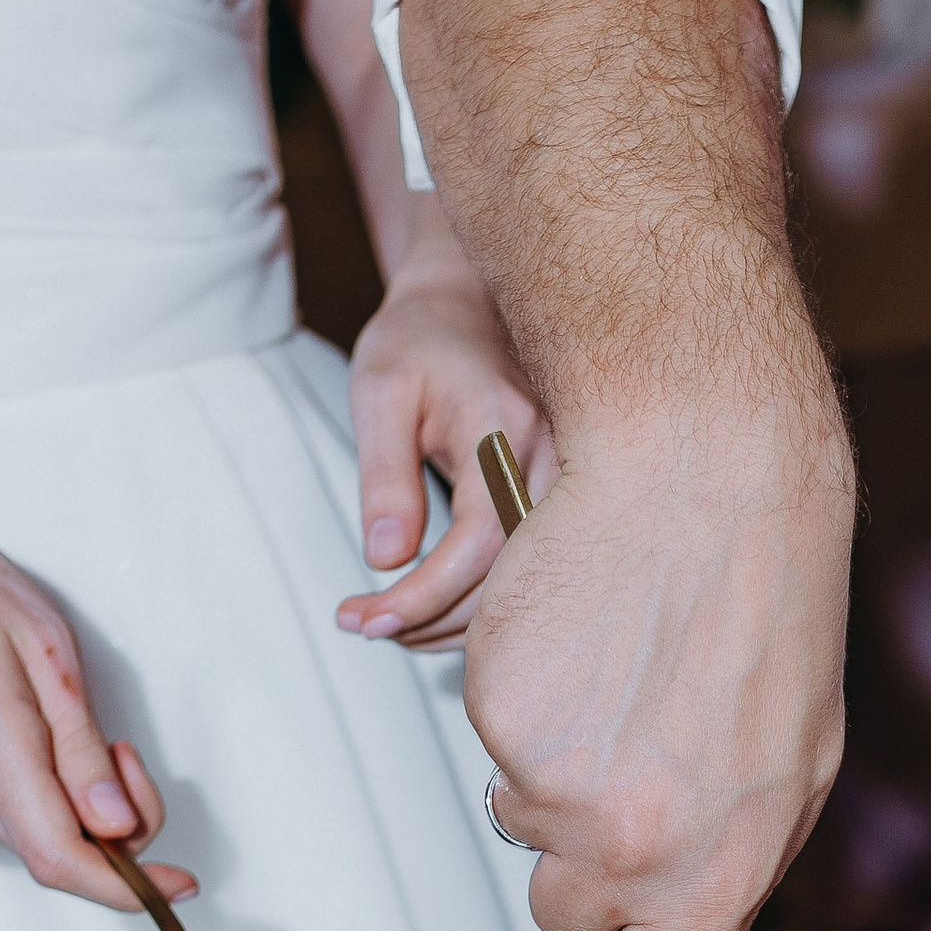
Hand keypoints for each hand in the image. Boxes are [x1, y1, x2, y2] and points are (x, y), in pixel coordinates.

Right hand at [0, 493, 193, 910]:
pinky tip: (38, 746)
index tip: (179, 886)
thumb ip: (82, 745)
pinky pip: (13, 825)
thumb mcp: (45, 645)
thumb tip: (118, 826)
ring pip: (38, 842)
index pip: (60, 856)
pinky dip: (48, 803)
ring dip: (82, 811)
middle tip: (124, 753)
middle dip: (118, 828)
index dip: (129, 887)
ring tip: (73, 731)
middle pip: (59, 856)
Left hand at [334, 216, 553, 650]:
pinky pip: (530, 566)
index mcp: (501, 424)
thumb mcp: (378, 392)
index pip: (476, 539)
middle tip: (366, 628)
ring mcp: (565, 476)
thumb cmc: (416, 342)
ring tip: (390, 624)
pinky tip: (434, 609)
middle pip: (508, 574)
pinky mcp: (562, 495)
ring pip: (524, 581)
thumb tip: (386, 559)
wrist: (464, 303)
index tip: (366, 617)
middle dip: (432, 620)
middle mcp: (549, 454)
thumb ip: (384, 475)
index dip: (423, 594)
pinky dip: (483, 601)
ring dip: (455, 622)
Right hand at [459, 412, 851, 930]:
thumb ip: (731, 874)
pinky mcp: (500, 717)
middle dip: (587, 862)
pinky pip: (497, 746)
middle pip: (567, 917)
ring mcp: (558, 785)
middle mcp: (636, 844)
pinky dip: (527, 707)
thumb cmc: (764, 611)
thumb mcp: (792, 770)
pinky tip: (586, 652)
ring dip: (554, 779)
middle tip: (634, 768)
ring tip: (619, 694)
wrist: (707, 479)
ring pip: (525, 828)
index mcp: (720, 871)